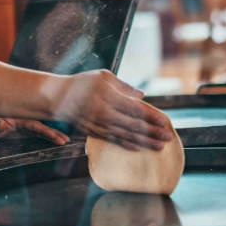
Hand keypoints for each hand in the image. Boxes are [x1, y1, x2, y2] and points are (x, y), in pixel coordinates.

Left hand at [0, 116, 69, 144]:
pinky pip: (40, 132)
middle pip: (44, 128)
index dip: (47, 132)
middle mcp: (27, 121)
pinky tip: (57, 138)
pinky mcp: (26, 129)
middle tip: (67, 140)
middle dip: (55, 133)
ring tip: (66, 141)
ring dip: (55, 134)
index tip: (57, 137)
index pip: (37, 127)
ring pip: (44, 130)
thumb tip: (1, 125)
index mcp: (21, 120)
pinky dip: (49, 135)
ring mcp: (27, 125)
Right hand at [50, 70, 173, 149]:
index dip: (153, 117)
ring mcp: (98, 124)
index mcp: (109, 97)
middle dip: (153, 132)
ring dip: (144, 142)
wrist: (56, 97)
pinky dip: (127, 144)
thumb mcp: (103, 76)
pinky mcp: (93, 131)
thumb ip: (124, 86)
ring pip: (125, 135)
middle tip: (169, 138)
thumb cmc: (82, 83)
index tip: (166, 122)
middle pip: (134, 125)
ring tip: (159, 146)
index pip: (136, 109)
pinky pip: (113, 140)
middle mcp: (105, 113)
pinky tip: (138, 148)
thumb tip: (142, 96)